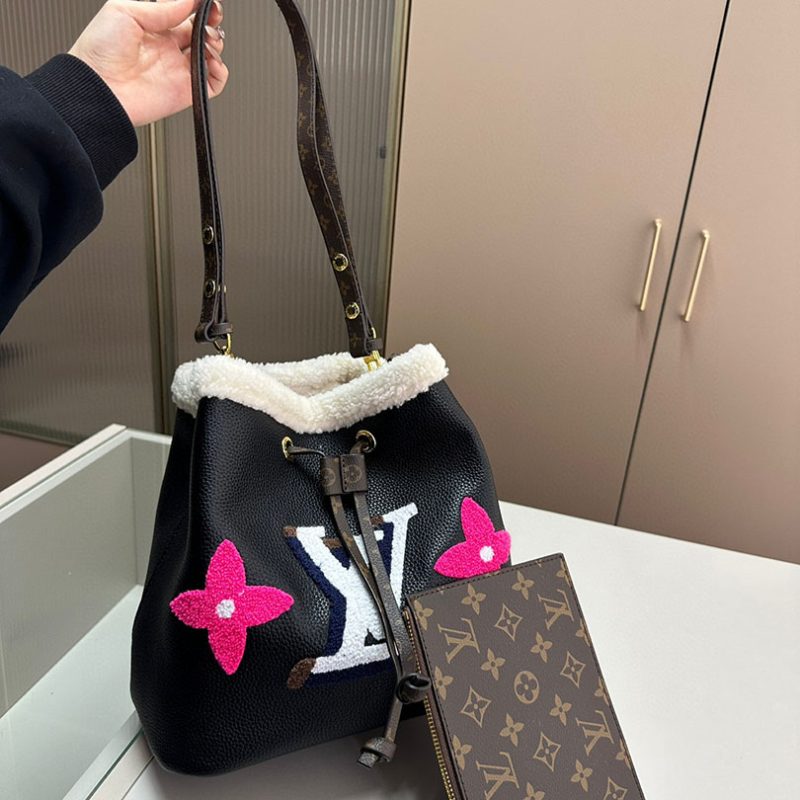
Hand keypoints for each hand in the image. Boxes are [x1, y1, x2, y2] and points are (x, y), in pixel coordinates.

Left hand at [68, 0, 227, 126]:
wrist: (99, 89)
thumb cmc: (99, 52)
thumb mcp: (124, 11)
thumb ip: (161, 7)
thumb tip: (188, 1)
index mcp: (153, 28)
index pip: (185, 14)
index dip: (199, 7)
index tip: (206, 2)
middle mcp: (167, 49)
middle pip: (201, 34)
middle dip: (211, 23)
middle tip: (210, 20)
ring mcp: (178, 71)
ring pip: (210, 56)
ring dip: (216, 44)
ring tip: (209, 40)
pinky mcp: (186, 92)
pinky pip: (213, 84)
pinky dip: (220, 72)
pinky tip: (212, 62)